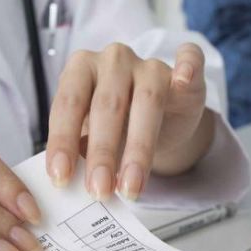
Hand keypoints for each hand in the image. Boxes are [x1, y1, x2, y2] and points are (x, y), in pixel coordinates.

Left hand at [46, 43, 214, 200]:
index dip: (63, 141)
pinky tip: (183, 79)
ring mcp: (150, 64)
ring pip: (147, 100)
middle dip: (102, 153)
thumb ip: (81, 147)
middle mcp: (113, 60)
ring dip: (139, 148)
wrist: (159, 120)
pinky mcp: (186, 72)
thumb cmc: (116, 126)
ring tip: (131, 186)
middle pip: (107, 105)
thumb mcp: (91, 135)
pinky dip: (188, 67)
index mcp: (81, 69)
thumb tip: (70, 177)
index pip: (68, 104)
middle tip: (99, 190)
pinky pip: (190, 60)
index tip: (60, 177)